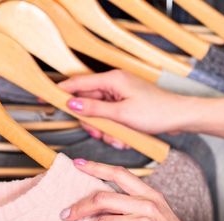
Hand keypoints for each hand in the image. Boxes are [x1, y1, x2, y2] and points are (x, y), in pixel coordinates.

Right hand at [59, 70, 189, 149]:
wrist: (179, 118)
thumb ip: (94, 108)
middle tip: (100, 132)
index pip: (78, 83)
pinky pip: (111, 120)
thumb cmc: (156, 111)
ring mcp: (119, 97)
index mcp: (112, 80)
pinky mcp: (125, 107)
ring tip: (118, 137)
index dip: (60, 91)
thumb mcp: (121, 113)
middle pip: (88, 103)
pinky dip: (115, 131)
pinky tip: (125, 137)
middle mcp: (114, 86)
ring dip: (106, 130)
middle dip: (93, 122)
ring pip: (99, 115)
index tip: (45, 97)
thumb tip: (72, 103)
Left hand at [60, 159, 214, 220]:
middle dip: (79, 207)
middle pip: (101, 197)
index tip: (77, 164)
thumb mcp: (159, 214)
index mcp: (150, 194)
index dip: (96, 167)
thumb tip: (104, 211)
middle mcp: (146, 204)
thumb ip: (136, 206)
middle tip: (66, 216)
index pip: (119, 173)